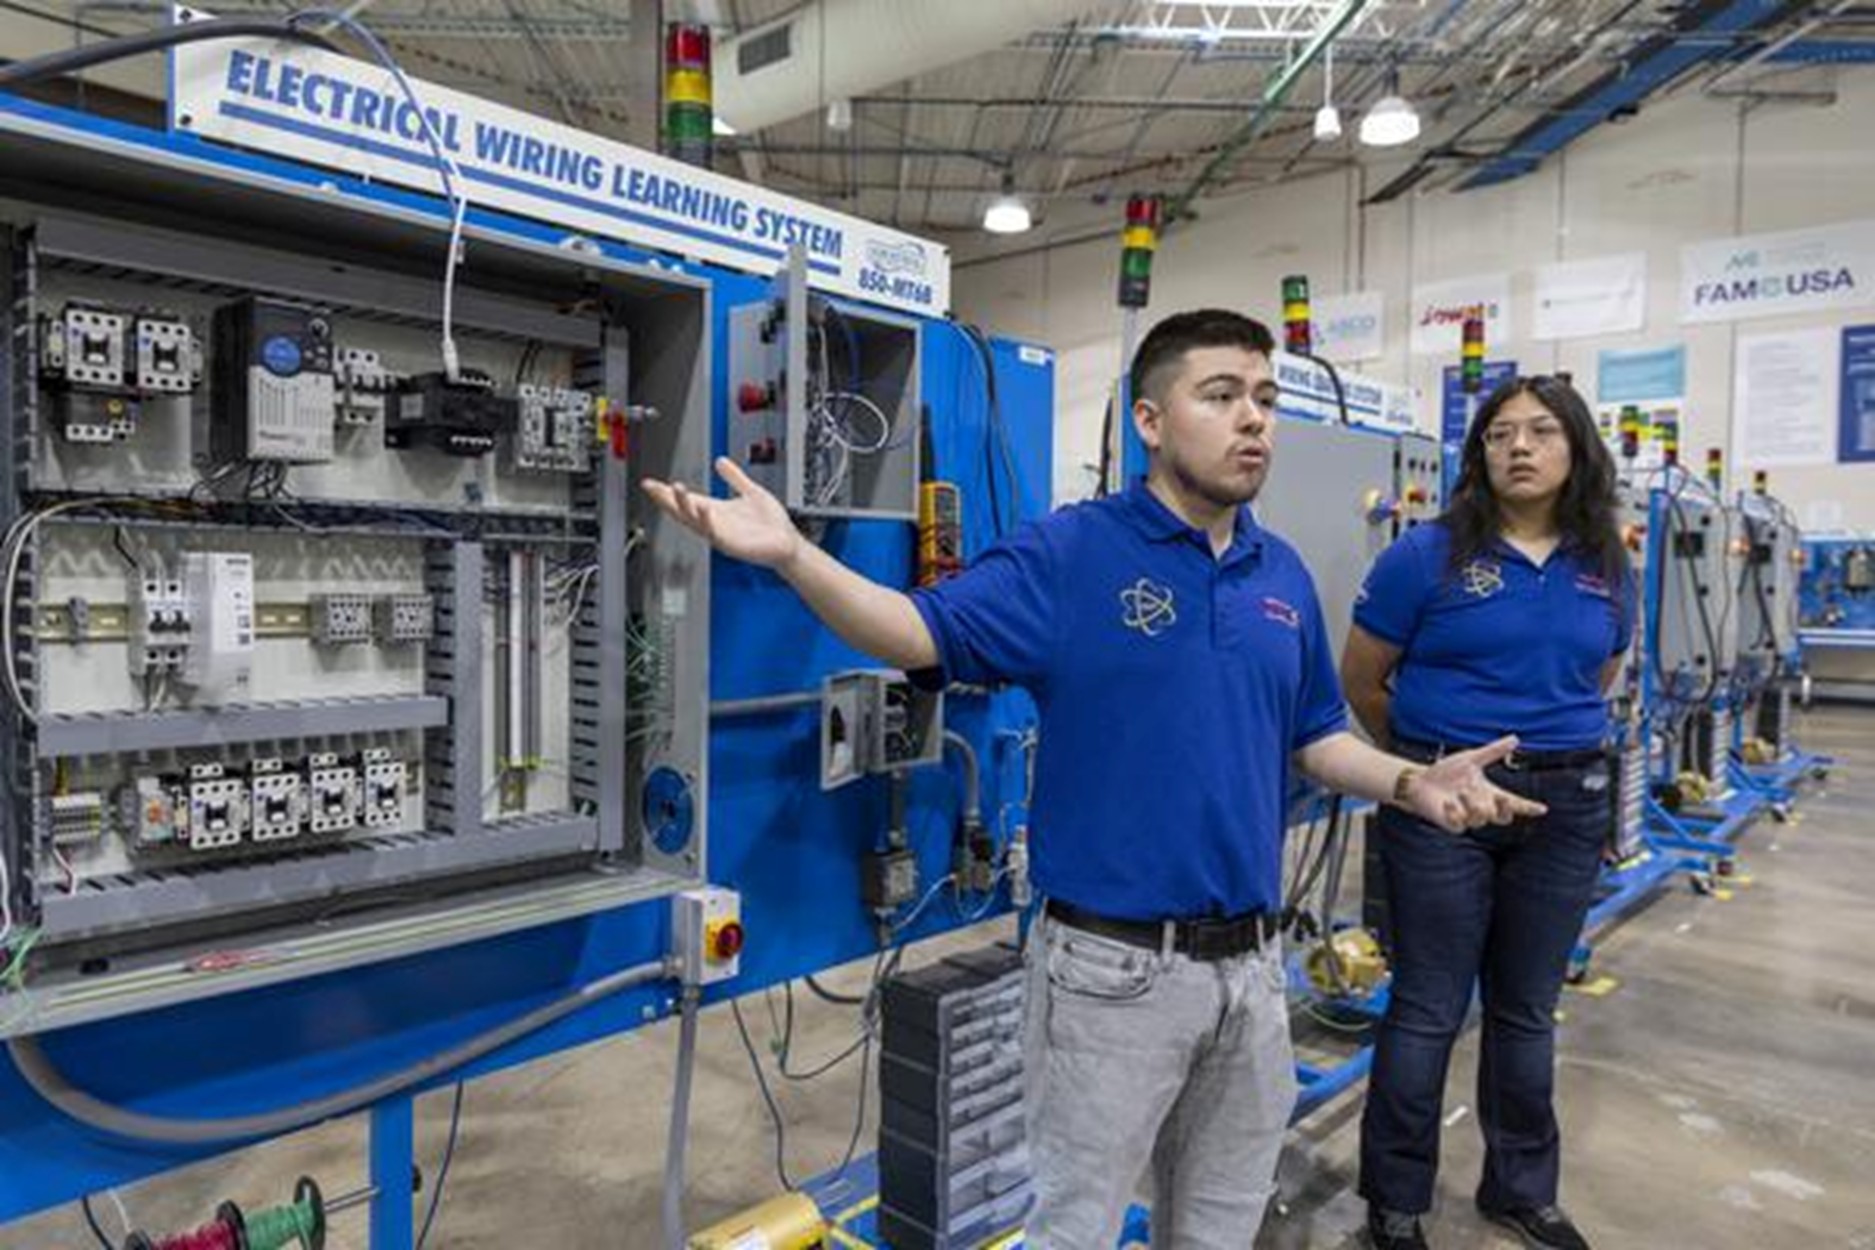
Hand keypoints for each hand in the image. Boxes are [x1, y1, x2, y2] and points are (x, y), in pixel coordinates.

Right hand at [642, 457, 801, 570]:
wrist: (788, 544)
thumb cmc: (772, 525)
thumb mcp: (750, 492)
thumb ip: (734, 477)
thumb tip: (720, 461)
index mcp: (717, 511)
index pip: (686, 499)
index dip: (668, 492)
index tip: (651, 483)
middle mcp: (715, 523)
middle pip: (682, 511)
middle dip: (666, 499)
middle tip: (651, 486)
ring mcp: (721, 535)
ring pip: (694, 521)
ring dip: (683, 506)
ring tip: (673, 488)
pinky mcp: (732, 544)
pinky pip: (714, 533)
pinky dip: (707, 521)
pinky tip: (703, 508)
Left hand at [1401, 735, 1547, 832]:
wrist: (1420, 781)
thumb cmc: (1447, 771)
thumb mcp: (1471, 759)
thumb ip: (1493, 752)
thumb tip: (1515, 738)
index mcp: (1489, 793)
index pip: (1514, 803)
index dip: (1528, 808)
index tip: (1542, 809)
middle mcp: (1481, 808)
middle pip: (1502, 818)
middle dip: (1505, 810)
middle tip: (1501, 797)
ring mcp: (1467, 817)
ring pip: (1480, 820)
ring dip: (1473, 806)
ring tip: (1462, 791)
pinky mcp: (1451, 823)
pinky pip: (1459, 825)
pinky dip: (1455, 813)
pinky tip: (1448, 803)